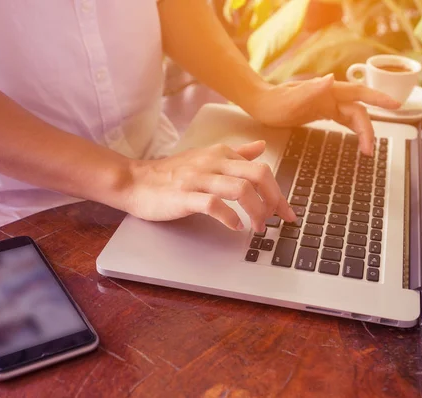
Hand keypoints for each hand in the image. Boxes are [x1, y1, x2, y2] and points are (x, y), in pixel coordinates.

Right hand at [126, 141, 296, 231]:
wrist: (135, 181)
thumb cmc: (172, 173)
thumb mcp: (206, 157)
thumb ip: (236, 153)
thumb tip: (261, 145)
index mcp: (221, 154)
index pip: (261, 169)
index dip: (279, 192)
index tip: (286, 212)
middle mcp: (213, 163)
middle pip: (258, 175)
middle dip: (274, 199)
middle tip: (277, 219)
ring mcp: (198, 179)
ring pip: (241, 190)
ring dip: (256, 211)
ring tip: (258, 227)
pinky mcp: (184, 196)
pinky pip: (213, 205)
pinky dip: (229, 217)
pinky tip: (234, 227)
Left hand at [244, 74, 400, 154]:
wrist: (261, 103)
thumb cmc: (273, 102)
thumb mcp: (290, 99)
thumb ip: (311, 90)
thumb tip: (331, 78)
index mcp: (327, 90)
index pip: (359, 94)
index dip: (379, 99)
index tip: (396, 106)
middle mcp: (331, 95)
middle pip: (358, 111)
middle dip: (368, 129)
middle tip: (369, 151)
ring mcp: (327, 103)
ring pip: (353, 116)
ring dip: (363, 131)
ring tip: (367, 150)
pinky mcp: (321, 111)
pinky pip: (343, 119)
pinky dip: (353, 128)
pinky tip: (357, 138)